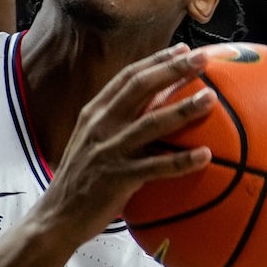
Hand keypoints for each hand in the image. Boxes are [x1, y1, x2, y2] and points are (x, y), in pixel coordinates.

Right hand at [38, 45, 214, 242]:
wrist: (56, 217)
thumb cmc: (81, 182)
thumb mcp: (93, 144)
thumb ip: (117, 125)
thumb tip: (156, 112)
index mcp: (94, 114)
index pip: (127, 78)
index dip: (157, 61)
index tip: (184, 50)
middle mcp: (99, 126)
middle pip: (139, 88)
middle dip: (173, 70)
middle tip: (204, 60)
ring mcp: (107, 151)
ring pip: (150, 123)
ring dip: (182, 109)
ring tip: (211, 99)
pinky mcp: (116, 178)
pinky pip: (155, 167)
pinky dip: (181, 161)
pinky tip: (206, 156)